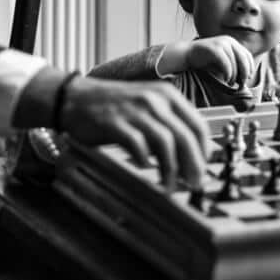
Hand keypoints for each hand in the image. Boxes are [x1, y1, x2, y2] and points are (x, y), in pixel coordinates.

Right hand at [58, 76, 210, 190]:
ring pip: (165, 143)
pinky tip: (144, 168)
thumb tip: (189, 156)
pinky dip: (144, 160)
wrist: (76, 98)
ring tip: (169, 185)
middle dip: (192, 165)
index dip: (204, 151)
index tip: (203, 169)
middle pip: (184, 136)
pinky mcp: (116, 122)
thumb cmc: (113, 107)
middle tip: (193, 184)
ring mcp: (134, 110)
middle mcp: (154, 100)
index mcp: (166, 95)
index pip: (197, 125)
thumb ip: (168, 124)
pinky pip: (138, 145)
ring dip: (171, 169)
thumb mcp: (146, 106)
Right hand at [181, 35, 255, 88]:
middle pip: (243, 59)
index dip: (250, 67)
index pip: (247, 55)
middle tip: (242, 83)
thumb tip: (245, 78)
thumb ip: (234, 64)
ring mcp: (221, 43)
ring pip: (234, 62)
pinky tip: (226, 79)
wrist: (187, 53)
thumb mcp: (223, 60)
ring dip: (234, 76)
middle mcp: (228, 41)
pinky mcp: (214, 48)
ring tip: (230, 83)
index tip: (248, 77)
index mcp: (232, 42)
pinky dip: (228, 73)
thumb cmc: (206, 59)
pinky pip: (226, 63)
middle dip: (244, 73)